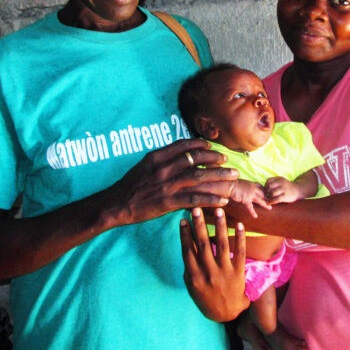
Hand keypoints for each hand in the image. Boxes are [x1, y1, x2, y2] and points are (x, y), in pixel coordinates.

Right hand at [109, 139, 237, 224]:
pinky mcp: (168, 202)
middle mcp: (164, 168)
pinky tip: (223, 200)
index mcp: (157, 156)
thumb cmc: (129, 185)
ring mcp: (167, 185)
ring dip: (220, 176)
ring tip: (233, 177)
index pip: (184, 145)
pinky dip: (211, 199)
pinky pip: (195, 199)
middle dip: (215, 159)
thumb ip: (162, 158)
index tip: (211, 146)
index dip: (200, 145)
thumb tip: (179, 153)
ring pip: (200, 178)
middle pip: (196, 160)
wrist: (116, 204)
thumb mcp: (144, 164)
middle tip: (226, 160)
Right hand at [180, 207, 248, 321]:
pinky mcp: (238, 272)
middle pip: (204, 245)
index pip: (188, 251)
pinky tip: (239, 224)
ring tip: (219, 210)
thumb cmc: (205, 297)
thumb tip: (186, 244)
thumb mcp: (192, 285)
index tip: (183, 220)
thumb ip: (189, 266)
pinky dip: (240, 238)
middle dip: (200, 225)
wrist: (225, 313)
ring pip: (222, 245)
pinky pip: (240, 252)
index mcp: (195, 276)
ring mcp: (225, 272)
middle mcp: (209, 273)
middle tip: (197, 209)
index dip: (185, 235)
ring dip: (220, 226)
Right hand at [230, 179, 271, 217]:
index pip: (262, 188)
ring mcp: (250, 194)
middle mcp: (253, 188)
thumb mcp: (244, 183)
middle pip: (263, 194)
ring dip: (265, 204)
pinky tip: (255, 216)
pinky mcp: (245, 199)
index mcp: (253, 184)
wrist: (230, 185)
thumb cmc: (235, 184)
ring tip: (270, 208)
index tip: (270, 195)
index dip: (266, 191)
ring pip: (260, 200)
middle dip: (268, 198)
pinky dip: (252, 212)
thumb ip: (249, 186)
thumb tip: (250, 189)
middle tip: (273, 202)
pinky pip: (250, 206)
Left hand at [265, 176, 299, 202]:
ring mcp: (284, 189)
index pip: (268, 181)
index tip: (266, 190)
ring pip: (272, 193)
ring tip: (269, 198)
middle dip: (266, 191)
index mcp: (279, 178)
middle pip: (269, 187)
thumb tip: (262, 188)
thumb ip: (274, 182)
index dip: (265, 186)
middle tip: (266, 195)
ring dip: (269, 197)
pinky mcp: (285, 196)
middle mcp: (281, 183)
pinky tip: (270, 202)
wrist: (298, 190)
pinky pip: (276, 199)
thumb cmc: (287, 187)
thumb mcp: (281, 181)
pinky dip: (272, 201)